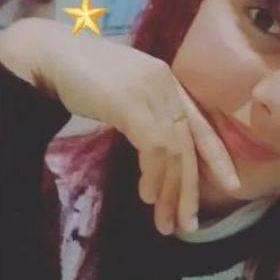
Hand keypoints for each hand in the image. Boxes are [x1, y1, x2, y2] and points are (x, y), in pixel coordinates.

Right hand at [32, 22, 240, 235]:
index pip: (201, 124)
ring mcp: (150, 91)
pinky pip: (154, 148)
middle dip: (190, 189)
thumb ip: (144, 115)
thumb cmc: (78, 77)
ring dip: (170, 193)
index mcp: (167, 81)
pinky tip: (148, 197)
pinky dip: (153, 177)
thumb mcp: (123, 96)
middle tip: (189, 224)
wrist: (47, 55)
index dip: (217, 156)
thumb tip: (155, 151)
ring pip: (174, 152)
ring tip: (166, 223)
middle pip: (190, 144)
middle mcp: (166, 84)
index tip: (232, 185)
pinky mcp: (132, 102)